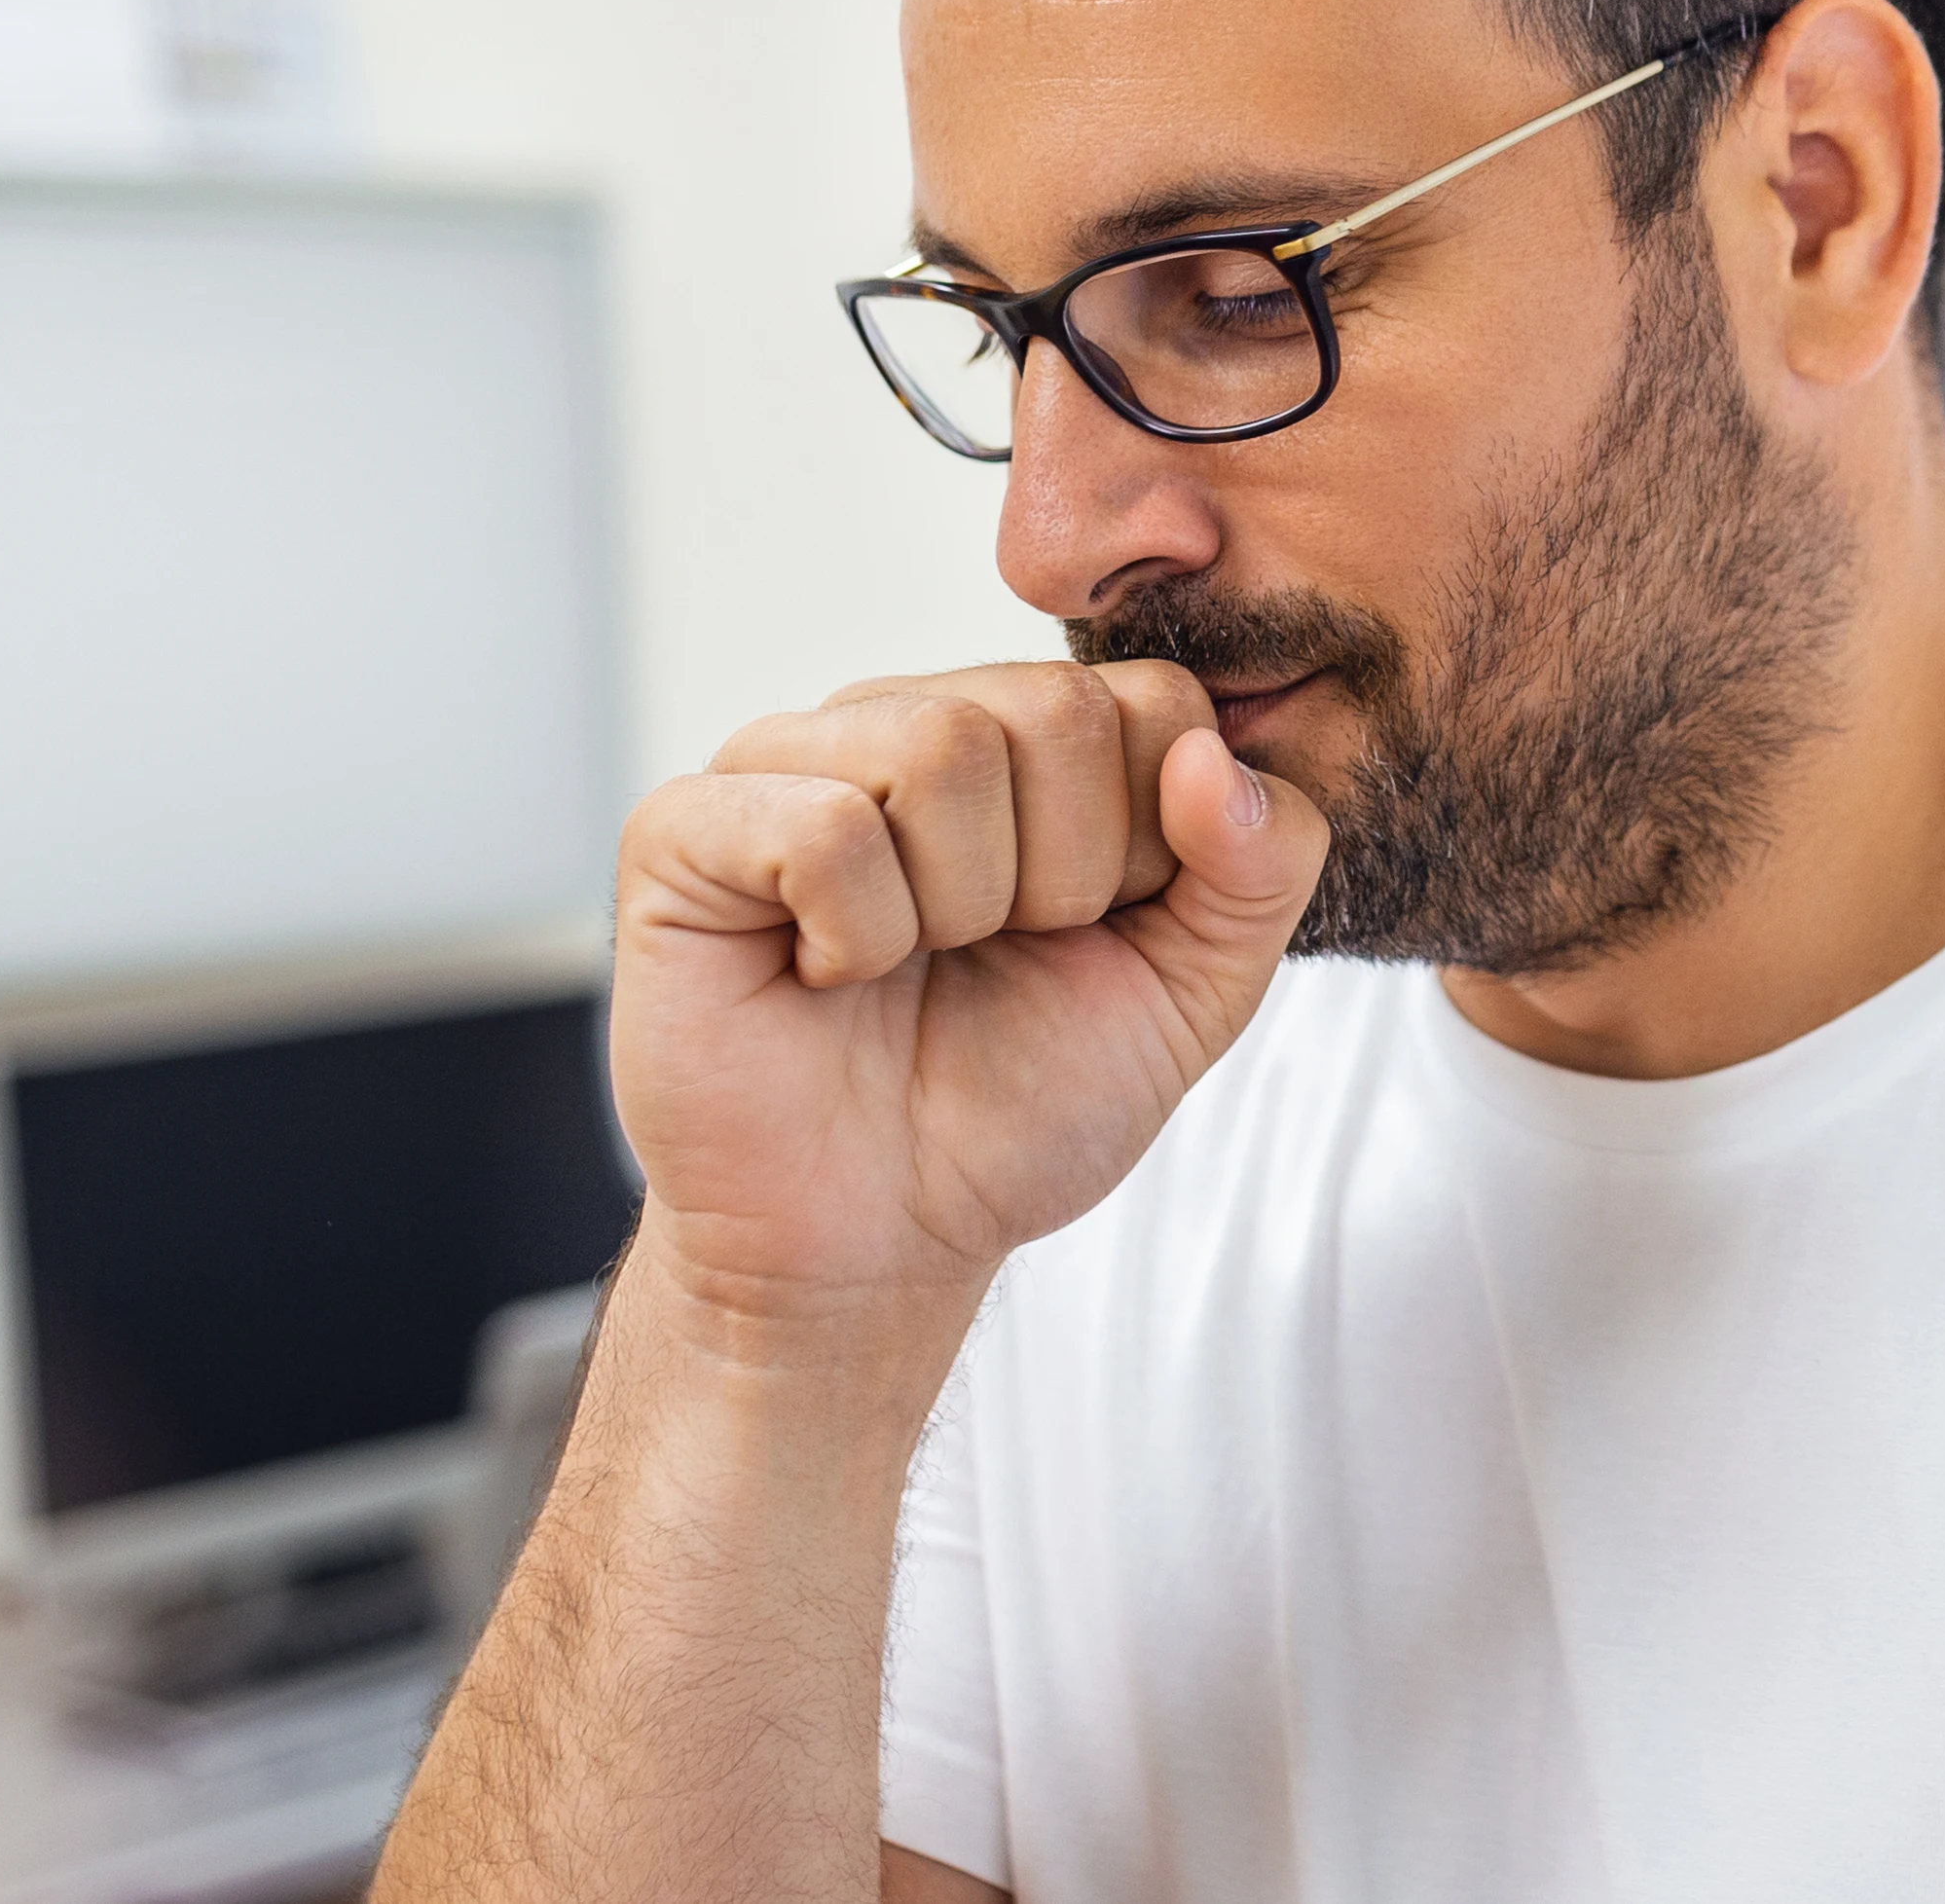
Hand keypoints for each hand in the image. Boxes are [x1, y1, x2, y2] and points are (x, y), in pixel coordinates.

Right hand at [606, 660, 1326, 1340]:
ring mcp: (784, 761)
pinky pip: (822, 824)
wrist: (879, 1242)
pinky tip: (824, 975)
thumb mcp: (1192, 992)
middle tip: (990, 958)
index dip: (1151, 851)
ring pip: (942, 745)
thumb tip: (1216, 757)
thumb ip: (1261, 868)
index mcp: (1024, 738)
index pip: (1155, 701)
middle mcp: (903, 718)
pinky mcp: (683, 828)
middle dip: (1061, 882)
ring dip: (958, 907)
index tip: (1087, 935)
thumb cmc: (1020, 1106)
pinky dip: (854, 933)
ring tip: (909, 965)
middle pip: (1053, 710)